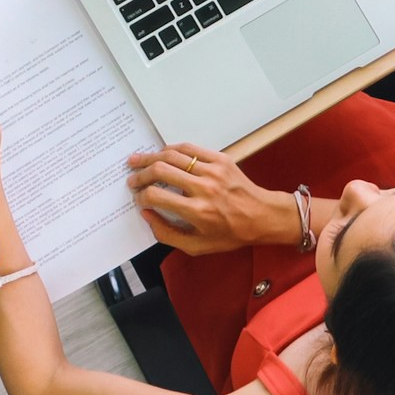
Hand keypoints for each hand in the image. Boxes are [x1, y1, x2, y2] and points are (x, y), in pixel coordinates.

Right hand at [125, 144, 293, 255]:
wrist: (262, 216)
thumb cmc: (230, 234)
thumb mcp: (198, 246)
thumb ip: (167, 233)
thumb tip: (146, 214)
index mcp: (197, 211)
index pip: (156, 196)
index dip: (141, 196)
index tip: (138, 198)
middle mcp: (203, 188)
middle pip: (160, 170)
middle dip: (140, 174)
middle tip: (131, 179)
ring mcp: (212, 170)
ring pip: (172, 155)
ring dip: (150, 157)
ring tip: (136, 160)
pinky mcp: (220, 159)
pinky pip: (189, 148)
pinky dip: (171, 149)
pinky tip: (161, 154)